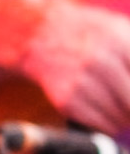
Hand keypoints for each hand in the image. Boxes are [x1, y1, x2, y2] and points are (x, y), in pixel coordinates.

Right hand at [0, 0, 129, 138]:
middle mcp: (100, 61)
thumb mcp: (119, 29)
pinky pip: (100, 123)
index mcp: (119, 41)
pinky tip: (109, 115)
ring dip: (126, 118)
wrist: (33, 33)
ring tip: (124, 112)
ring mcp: (81, 80)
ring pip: (121, 116)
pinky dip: (109, 123)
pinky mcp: (65, 98)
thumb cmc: (85, 32)